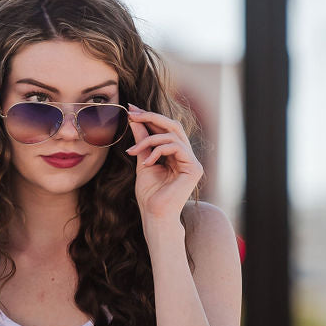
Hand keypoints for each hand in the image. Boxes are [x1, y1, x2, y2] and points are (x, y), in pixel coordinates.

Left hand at [125, 105, 202, 225]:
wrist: (155, 215)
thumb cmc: (150, 195)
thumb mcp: (142, 161)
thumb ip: (142, 141)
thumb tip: (134, 119)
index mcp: (176, 154)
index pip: (165, 129)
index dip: (149, 117)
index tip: (131, 110)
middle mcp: (187, 155)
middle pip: (173, 125)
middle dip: (151, 117)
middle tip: (132, 114)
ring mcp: (193, 161)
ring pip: (172, 135)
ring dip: (149, 139)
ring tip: (133, 151)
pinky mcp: (194, 168)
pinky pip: (176, 147)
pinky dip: (158, 151)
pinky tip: (147, 162)